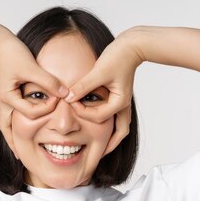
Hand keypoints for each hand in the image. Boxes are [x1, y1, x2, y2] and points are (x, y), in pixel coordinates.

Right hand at [0, 26, 68, 157]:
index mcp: (9, 98)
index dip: (47, 109)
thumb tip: (65, 93)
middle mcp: (4, 103)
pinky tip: (13, 128)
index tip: (58, 101)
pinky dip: (8, 125)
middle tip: (20, 158)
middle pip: (8, 130)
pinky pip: (4, 116)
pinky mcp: (3, 95)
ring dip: (10, 136)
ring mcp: (1, 100)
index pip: (31, 113)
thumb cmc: (12, 53)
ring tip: (15, 148)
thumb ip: (48, 81)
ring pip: (3, 125)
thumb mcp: (32, 67)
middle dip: (15, 144)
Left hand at [63, 30, 144, 155]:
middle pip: (120, 133)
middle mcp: (123, 105)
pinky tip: (96, 121)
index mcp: (120, 102)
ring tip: (99, 145)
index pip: (98, 116)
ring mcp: (123, 102)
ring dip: (111, 136)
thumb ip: (82, 86)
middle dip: (110, 145)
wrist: (132, 45)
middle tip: (98, 155)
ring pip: (120, 126)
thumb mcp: (98, 71)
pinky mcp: (119, 96)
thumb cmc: (118, 56)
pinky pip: (115, 116)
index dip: (82, 112)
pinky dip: (107, 122)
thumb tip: (67, 97)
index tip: (70, 104)